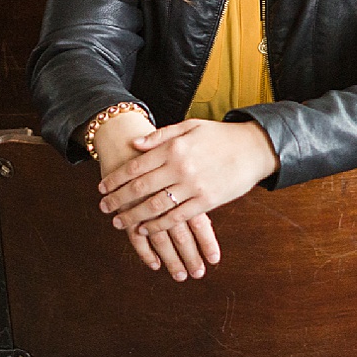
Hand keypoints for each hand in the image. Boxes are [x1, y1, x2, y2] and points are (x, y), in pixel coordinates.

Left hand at [91, 109, 219, 281]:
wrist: (254, 148)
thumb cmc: (220, 136)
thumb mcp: (190, 126)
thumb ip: (161, 136)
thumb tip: (134, 144)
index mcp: (173, 147)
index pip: (136, 166)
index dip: (116, 179)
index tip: (102, 187)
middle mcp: (180, 167)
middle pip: (140, 188)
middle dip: (118, 199)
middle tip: (103, 208)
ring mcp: (193, 186)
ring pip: (155, 206)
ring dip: (133, 216)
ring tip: (118, 222)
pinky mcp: (206, 201)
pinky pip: (177, 217)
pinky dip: (158, 225)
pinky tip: (145, 229)